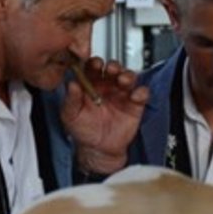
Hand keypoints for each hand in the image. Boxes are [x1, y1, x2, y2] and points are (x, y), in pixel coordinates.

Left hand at [61, 57, 149, 174]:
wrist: (98, 149)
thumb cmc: (84, 130)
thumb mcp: (70, 115)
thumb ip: (71, 100)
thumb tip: (71, 84)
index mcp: (91, 84)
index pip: (93, 68)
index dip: (94, 63)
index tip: (93, 64)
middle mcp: (108, 86)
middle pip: (113, 68)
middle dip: (113, 66)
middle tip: (111, 69)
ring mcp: (122, 94)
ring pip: (129, 77)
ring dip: (127, 75)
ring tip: (123, 80)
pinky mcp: (135, 104)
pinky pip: (142, 93)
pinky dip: (141, 92)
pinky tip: (135, 95)